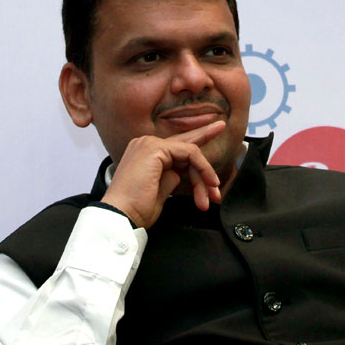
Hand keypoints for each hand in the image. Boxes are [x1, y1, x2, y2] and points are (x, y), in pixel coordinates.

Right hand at [101, 120, 224, 228]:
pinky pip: (190, 153)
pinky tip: (208, 182)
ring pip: (191, 153)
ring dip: (204, 176)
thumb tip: (181, 175)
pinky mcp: (156, 148)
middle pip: (185, 144)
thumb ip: (171, 177)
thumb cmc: (137, 209)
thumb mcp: (160, 190)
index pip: (177, 147)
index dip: (196, 147)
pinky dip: (202, 168)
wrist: (122, 216)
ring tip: (212, 195)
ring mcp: (150, 144)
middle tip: (222, 128)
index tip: (211, 142)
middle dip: (206, 140)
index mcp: (145, 154)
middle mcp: (146, 144)